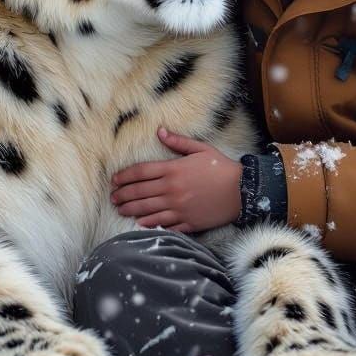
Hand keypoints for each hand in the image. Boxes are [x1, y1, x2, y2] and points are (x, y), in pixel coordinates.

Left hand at [109, 127, 242, 231]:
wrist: (242, 190)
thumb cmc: (221, 167)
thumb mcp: (201, 149)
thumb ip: (178, 141)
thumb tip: (160, 131)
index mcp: (173, 169)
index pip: (140, 172)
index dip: (124, 177)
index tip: (114, 180)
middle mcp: (172, 189)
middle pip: (139, 193)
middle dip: (122, 195)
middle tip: (112, 198)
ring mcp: (178, 207)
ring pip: (147, 210)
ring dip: (130, 210)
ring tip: (120, 210)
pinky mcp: (187, 221)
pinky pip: (163, 225)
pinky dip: (149, 224)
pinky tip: (140, 224)